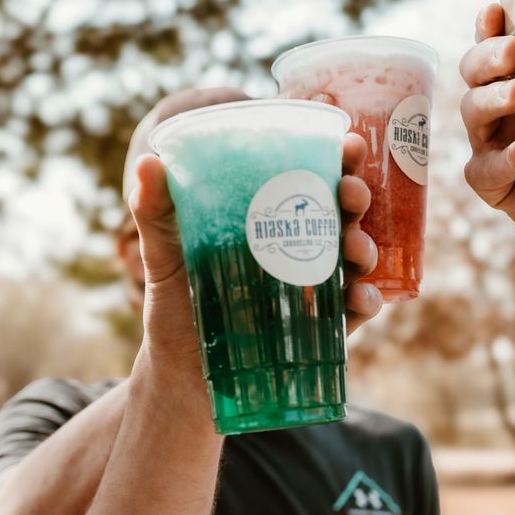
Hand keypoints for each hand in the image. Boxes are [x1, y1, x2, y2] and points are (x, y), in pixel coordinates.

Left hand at [126, 91, 381, 386]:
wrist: (181, 370)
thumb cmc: (176, 302)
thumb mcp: (163, 252)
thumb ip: (156, 210)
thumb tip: (148, 161)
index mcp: (274, 218)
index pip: (314, 178)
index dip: (338, 158)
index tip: (349, 143)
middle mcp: (303, 247)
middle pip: (343, 213)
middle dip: (356, 196)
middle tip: (350, 192)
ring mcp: (317, 287)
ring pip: (356, 258)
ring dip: (364, 247)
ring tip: (355, 246)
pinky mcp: (322, 328)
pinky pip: (353, 312)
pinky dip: (365, 302)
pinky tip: (359, 296)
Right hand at [459, 4, 514, 297]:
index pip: (492, 47)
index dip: (486, 27)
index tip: (498, 10)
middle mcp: (497, 111)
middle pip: (472, 75)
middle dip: (486, 58)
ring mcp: (491, 147)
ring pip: (471, 116)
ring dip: (489, 100)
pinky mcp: (495, 186)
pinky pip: (482, 172)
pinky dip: (498, 161)